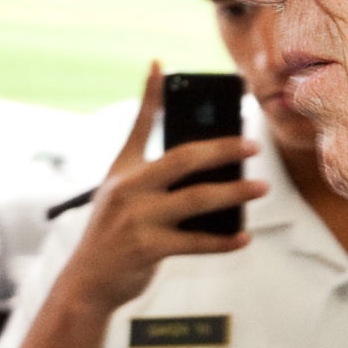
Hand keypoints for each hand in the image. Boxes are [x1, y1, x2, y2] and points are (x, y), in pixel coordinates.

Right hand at [58, 66, 258, 318]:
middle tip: (252, 144)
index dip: (149, 95)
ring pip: (198, 200)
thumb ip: (154, 179)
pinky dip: (223, 241)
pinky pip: (197, 243)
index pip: (139, 126)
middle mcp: (129, 190)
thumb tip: (202, 166)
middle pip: (184, 159)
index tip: (161, 65)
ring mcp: (138, 219)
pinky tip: (243, 237)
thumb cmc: (113, 236)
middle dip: (222, 148)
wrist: (86, 282)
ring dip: (235, 193)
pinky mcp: (148, 249)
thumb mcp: (120, 198)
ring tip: (261, 188)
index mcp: (123, 172)